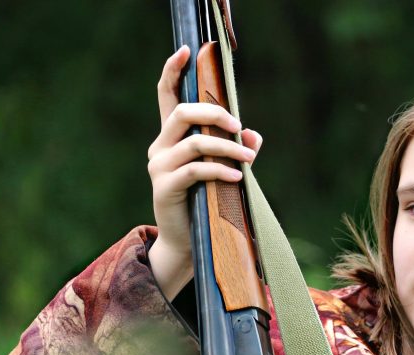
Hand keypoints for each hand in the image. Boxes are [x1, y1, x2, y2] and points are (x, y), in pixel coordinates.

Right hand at [146, 45, 262, 299]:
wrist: (190, 244)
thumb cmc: (208, 203)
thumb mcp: (224, 173)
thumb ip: (237, 151)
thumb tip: (254, 136)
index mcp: (171, 138)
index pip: (166, 96)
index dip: (172, 71)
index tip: (186, 51)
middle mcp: (160, 148)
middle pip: (182, 113)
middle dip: (213, 113)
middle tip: (239, 126)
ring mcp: (159, 167)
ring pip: (193, 142)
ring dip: (226, 148)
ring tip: (248, 159)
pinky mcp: (165, 187)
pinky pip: (195, 171)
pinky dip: (220, 172)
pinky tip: (238, 178)